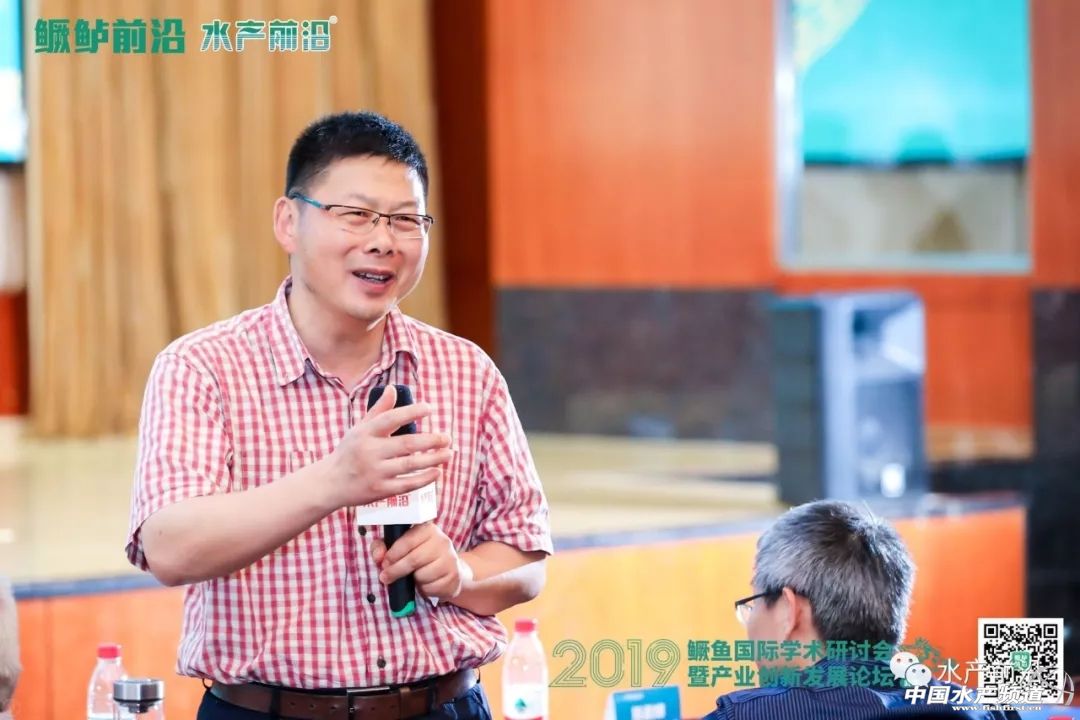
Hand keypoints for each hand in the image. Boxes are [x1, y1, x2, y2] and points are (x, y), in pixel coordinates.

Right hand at [322, 385, 452, 508]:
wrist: (330, 483)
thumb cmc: (349, 452)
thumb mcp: (359, 429)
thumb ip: (379, 410)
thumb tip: (393, 388)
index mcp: (365, 433)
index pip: (390, 419)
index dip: (411, 412)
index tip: (429, 408)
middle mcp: (370, 452)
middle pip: (406, 444)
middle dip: (431, 440)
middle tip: (447, 438)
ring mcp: (375, 472)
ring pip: (410, 465)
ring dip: (433, 459)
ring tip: (449, 453)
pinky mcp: (380, 491)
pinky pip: (407, 484)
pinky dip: (424, 479)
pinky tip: (438, 472)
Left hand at [371, 522, 473, 602]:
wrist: (450, 570)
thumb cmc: (420, 556)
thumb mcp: (400, 547)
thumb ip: (384, 547)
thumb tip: (378, 556)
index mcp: (428, 529)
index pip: (408, 540)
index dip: (393, 554)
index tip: (384, 563)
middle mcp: (442, 541)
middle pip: (414, 559)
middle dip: (395, 571)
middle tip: (385, 577)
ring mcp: (450, 559)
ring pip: (422, 575)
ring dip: (413, 580)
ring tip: (415, 577)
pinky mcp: (454, 577)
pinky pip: (431, 588)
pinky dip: (424, 589)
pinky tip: (426, 583)